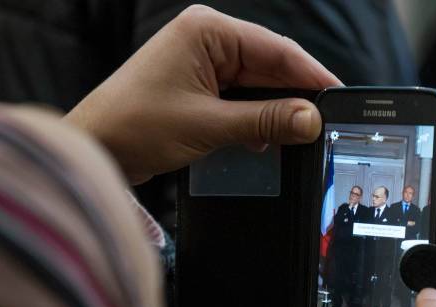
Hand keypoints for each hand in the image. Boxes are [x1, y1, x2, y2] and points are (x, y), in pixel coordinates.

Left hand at [64, 5, 340, 183]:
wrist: (96, 147)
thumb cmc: (136, 125)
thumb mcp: (208, 125)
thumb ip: (263, 121)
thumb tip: (308, 120)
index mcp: (208, 31)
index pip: (276, 50)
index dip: (311, 76)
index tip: (338, 99)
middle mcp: (207, 42)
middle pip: (268, 68)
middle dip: (293, 99)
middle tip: (322, 126)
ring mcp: (201, 66)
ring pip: (254, 88)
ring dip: (272, 114)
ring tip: (296, 138)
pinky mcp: (197, 90)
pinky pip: (237, 102)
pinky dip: (251, 122)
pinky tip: (263, 141)